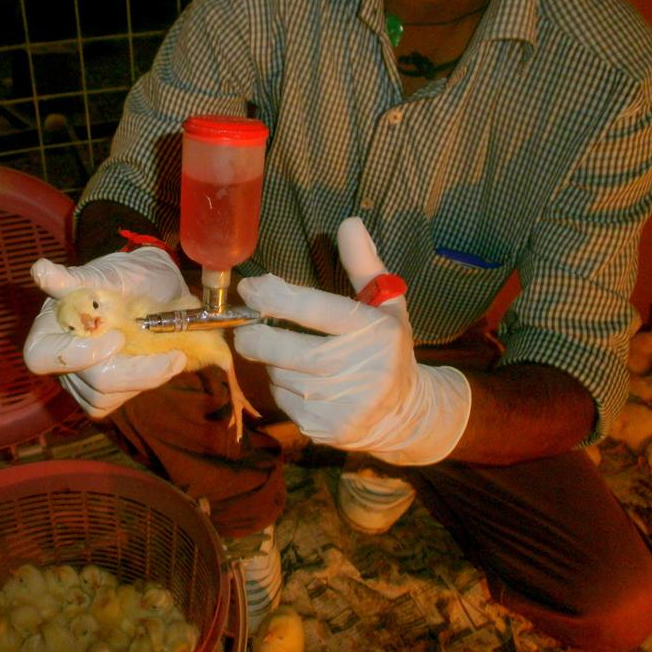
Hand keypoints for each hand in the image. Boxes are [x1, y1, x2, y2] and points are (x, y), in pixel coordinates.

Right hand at [23, 247, 188, 417]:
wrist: (158, 291)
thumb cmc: (128, 277)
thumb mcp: (109, 274)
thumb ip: (76, 279)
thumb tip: (40, 270)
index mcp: (48, 326)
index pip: (41, 356)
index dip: (77, 355)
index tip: (118, 338)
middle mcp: (57, 357)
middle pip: (87, 381)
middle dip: (133, 372)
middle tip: (172, 357)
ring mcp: (77, 379)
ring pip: (104, 398)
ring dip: (144, 380)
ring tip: (172, 357)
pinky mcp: (99, 393)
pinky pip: (114, 402)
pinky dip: (142, 386)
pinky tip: (161, 365)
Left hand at [233, 218, 470, 464]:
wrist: (404, 415)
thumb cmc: (388, 350)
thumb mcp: (387, 307)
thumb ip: (364, 266)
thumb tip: (349, 223)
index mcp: (376, 332)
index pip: (315, 310)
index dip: (275, 297)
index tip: (251, 289)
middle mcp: (360, 369)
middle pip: (284, 349)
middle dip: (255, 334)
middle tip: (247, 326)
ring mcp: (341, 403)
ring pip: (279, 374)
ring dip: (273, 362)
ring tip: (291, 355)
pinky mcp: (324, 427)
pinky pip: (283, 399)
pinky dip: (283, 387)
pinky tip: (302, 382)